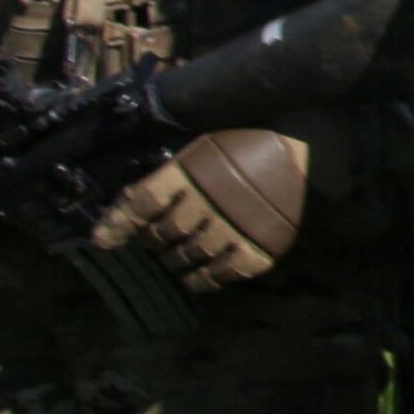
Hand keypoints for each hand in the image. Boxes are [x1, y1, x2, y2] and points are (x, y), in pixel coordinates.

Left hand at [88, 128, 308, 293]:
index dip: (119, 223)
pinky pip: (223, 274)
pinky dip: (205, 280)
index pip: (143, 202)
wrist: (309, 136)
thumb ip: (173, 169)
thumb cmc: (250, 134)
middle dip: (152, 240)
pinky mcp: (260, 245)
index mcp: (193, 168)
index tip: (103, 241)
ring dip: (174, 261)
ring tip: (173, 259)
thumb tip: (130, 202)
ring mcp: (237, 225)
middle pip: (163, 232)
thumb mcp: (204, 142)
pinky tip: (196, 279)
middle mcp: (210, 199)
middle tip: (153, 240)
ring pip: (189, 255)